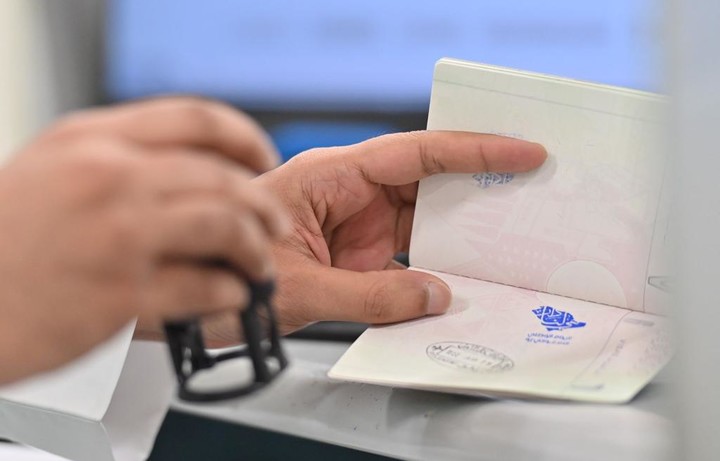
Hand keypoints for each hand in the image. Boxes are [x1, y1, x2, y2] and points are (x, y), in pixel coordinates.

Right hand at [0, 98, 287, 383]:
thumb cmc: (1, 242)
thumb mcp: (52, 171)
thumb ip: (117, 160)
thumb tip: (189, 166)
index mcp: (91, 140)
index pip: (196, 119)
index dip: (244, 137)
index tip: (263, 158)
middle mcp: (108, 178)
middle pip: (222, 176)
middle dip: (263, 203)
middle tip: (276, 222)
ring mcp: (116, 234)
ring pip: (224, 226)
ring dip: (255, 249)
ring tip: (260, 266)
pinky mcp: (120, 294)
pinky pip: (203, 286)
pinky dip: (229, 291)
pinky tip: (230, 296)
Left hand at [202, 131, 545, 344]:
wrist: (191, 295)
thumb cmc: (223, 271)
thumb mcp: (300, 289)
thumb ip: (372, 298)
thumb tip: (436, 296)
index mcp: (330, 177)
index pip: (413, 154)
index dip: (472, 150)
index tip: (521, 150)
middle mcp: (347, 193)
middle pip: (427, 180)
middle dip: (479, 183)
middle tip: (533, 191)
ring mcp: (354, 224)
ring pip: (422, 217)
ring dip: (462, 229)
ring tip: (510, 237)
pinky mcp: (355, 254)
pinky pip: (407, 253)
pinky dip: (435, 266)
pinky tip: (462, 278)